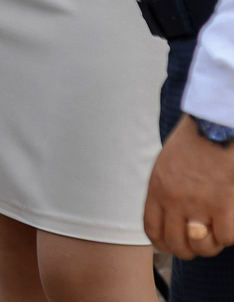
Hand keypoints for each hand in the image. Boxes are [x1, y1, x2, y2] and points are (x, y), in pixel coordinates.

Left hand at [145, 115, 233, 256]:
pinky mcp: (223, 204)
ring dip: (208, 246)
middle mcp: (174, 201)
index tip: (170, 245)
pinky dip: (228, 236)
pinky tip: (228, 224)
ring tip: (213, 236)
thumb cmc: (191, 141)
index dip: (162, 243)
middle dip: (186, 250)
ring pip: (201, 246)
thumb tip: (168, 210)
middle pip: (175, 243)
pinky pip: (225, 237)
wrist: (212, 127)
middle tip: (196, 244)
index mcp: (157, 189)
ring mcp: (199, 204)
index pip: (152, 229)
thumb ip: (164, 188)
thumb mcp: (165, 163)